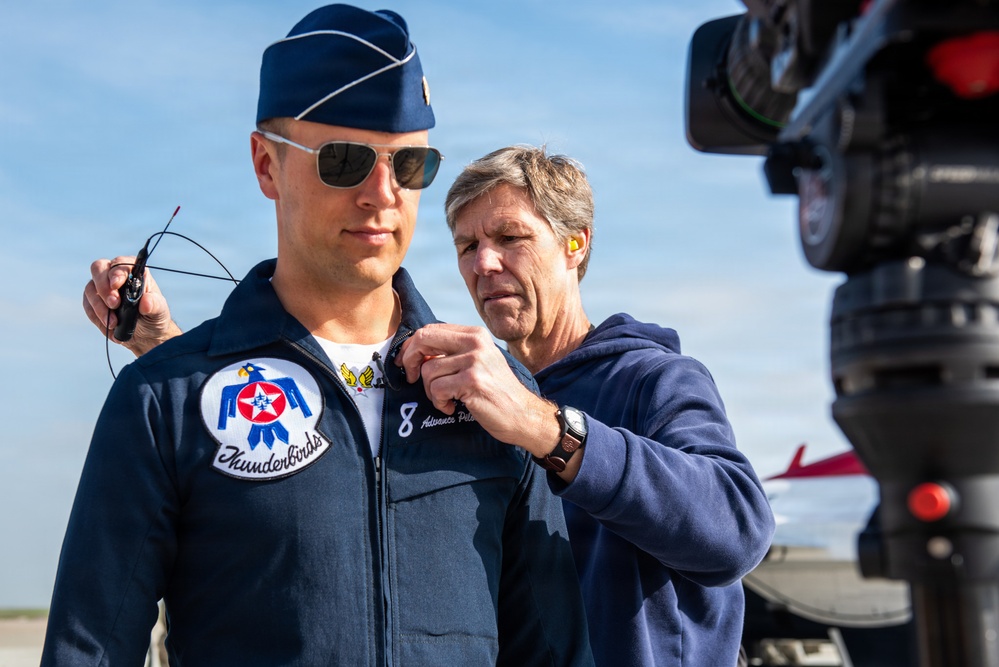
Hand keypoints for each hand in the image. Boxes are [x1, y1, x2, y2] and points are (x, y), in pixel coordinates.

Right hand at [83, 256, 182, 356]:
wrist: (146, 333)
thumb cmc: (154, 316)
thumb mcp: (159, 311)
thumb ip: (154, 305)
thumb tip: (146, 302)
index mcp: (134, 271)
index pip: (121, 263)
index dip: (117, 272)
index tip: (116, 285)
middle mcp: (115, 275)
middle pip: (98, 268)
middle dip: (103, 287)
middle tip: (114, 304)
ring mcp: (101, 287)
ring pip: (90, 288)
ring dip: (99, 306)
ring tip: (114, 322)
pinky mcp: (93, 301)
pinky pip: (87, 305)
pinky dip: (96, 316)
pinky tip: (109, 325)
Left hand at [396, 323, 559, 456]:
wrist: (522, 414)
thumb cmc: (495, 391)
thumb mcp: (478, 361)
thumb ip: (452, 352)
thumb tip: (415, 351)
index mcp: (475, 334)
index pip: (430, 329)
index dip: (411, 346)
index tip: (406, 362)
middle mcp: (475, 343)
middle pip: (424, 339)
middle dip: (411, 360)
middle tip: (413, 378)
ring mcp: (475, 361)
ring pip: (428, 370)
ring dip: (431, 391)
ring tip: (446, 399)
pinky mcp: (472, 381)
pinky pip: (437, 389)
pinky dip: (439, 402)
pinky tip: (452, 406)